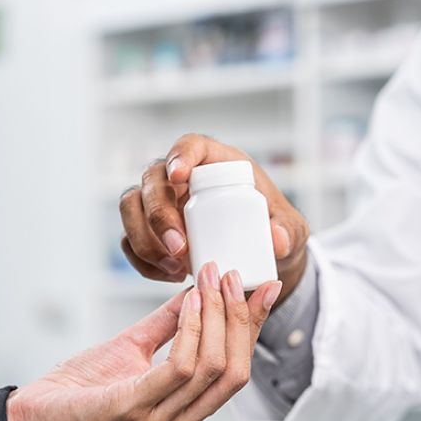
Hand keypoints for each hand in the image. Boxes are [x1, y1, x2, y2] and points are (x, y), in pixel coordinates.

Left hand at [6, 263, 281, 420]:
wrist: (31, 416)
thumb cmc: (77, 389)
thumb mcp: (131, 348)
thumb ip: (167, 326)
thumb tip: (199, 291)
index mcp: (182, 417)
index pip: (235, 374)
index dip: (253, 328)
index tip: (262, 288)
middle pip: (233, 372)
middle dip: (240, 319)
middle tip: (233, 277)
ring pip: (211, 367)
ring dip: (216, 316)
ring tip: (210, 280)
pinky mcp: (133, 409)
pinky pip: (178, 366)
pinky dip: (190, 328)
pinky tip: (188, 301)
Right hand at [119, 134, 309, 306]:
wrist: (257, 255)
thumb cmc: (271, 229)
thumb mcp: (290, 229)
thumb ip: (289, 232)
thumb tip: (277, 239)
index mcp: (215, 161)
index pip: (189, 145)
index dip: (180, 156)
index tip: (180, 176)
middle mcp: (180, 177)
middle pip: (152, 178)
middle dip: (159, 213)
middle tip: (180, 246)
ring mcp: (160, 202)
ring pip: (131, 207)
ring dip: (144, 237)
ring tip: (173, 266)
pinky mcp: (149, 230)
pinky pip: (130, 240)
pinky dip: (142, 260)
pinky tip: (168, 275)